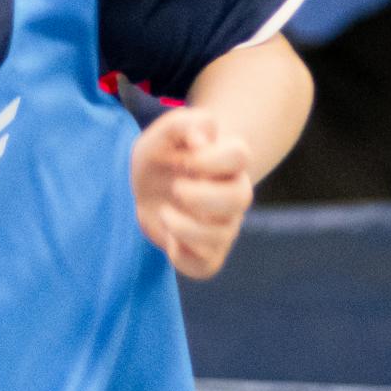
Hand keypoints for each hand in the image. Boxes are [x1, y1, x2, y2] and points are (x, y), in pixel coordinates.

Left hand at [130, 108, 253, 279]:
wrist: (150, 184)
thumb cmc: (163, 154)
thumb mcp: (164, 131)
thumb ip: (185, 124)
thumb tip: (201, 139)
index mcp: (227, 161)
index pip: (240, 154)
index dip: (210, 157)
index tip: (184, 157)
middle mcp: (232, 194)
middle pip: (240, 198)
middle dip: (202, 195)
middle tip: (175, 188)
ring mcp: (222, 225)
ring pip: (222, 235)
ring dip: (187, 227)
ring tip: (164, 213)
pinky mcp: (205, 252)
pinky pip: (206, 266)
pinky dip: (183, 258)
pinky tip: (169, 242)